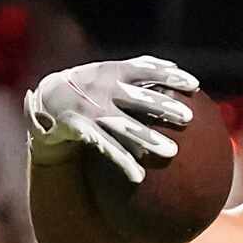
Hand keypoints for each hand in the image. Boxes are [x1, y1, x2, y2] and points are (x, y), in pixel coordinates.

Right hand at [24, 57, 197, 182]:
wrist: (48, 99)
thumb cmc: (91, 85)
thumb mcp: (110, 71)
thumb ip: (140, 68)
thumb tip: (174, 66)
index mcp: (113, 72)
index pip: (145, 71)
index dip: (169, 76)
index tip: (194, 85)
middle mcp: (102, 88)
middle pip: (137, 97)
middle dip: (162, 105)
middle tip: (188, 117)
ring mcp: (91, 109)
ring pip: (123, 125)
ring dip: (148, 138)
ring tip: (173, 151)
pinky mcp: (80, 129)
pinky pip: (105, 147)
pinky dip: (123, 161)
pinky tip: (140, 175)